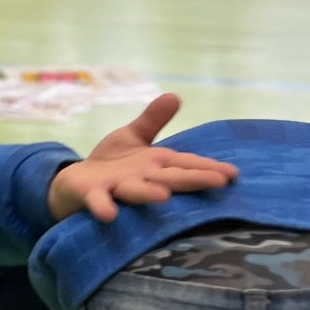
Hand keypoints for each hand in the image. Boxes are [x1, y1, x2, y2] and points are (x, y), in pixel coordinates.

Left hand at [48, 94, 237, 222]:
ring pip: (136, 191)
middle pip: (170, 178)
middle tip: (220, 183)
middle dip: (193, 180)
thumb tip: (174, 94)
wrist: (75, 184)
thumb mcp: (133, 137)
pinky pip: (98, 201)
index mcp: (155, 165)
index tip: (234, 173)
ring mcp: (118, 188)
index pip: (185, 164)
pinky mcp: (93, 195)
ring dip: (148, 194)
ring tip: (163, 196)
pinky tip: (108, 214)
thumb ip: (153, 119)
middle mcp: (142, 179)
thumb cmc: (114, 165)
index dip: (208, 168)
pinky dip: (103, 207)